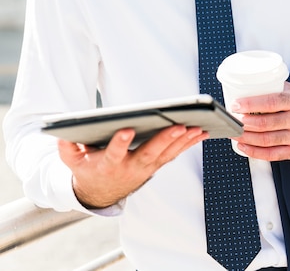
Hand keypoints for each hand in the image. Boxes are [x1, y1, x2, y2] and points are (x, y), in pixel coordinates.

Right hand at [58, 125, 207, 208]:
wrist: (100, 192)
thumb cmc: (88, 168)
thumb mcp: (72, 160)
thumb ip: (67, 149)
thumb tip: (61, 136)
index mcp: (108, 164)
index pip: (114, 154)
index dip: (119, 143)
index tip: (125, 130)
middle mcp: (130, 168)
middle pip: (149, 154)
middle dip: (164, 140)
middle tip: (179, 126)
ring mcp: (145, 168)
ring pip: (166, 155)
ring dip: (182, 142)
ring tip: (197, 127)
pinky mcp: (155, 165)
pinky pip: (173, 154)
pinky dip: (187, 145)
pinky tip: (200, 133)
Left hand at [231, 82, 289, 160]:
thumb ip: (276, 88)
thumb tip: (249, 84)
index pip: (271, 102)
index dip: (251, 104)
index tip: (236, 105)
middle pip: (266, 123)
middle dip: (245, 123)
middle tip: (232, 120)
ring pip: (267, 140)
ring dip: (246, 138)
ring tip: (234, 132)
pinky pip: (273, 155)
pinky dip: (255, 152)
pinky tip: (244, 147)